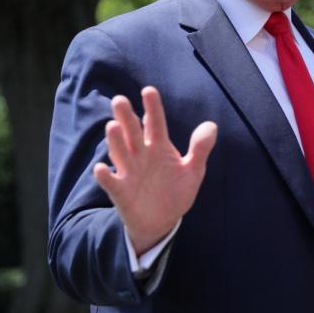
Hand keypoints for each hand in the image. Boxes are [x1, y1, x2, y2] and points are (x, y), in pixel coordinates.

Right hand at [93, 86, 217, 255]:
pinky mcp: (120, 191)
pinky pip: (110, 182)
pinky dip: (105, 176)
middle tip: (120, 100)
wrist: (162, 221)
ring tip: (113, 126)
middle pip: (132, 132)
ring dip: (115, 141)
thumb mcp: (193, 171)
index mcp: (159, 147)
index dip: (152, 108)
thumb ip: (200, 149)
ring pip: (120, 152)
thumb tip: (211, 125)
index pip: (155, 123)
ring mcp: (129, 171)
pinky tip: (101, 168)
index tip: (149, 91)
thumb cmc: (175, 191)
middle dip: (126, 117)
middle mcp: (141, 155)